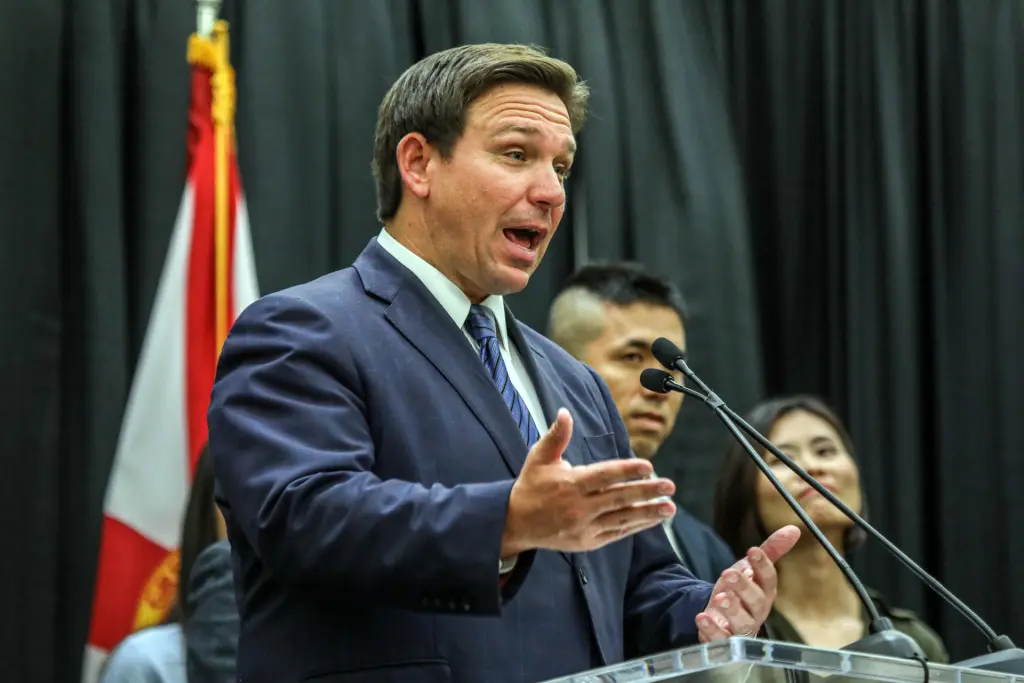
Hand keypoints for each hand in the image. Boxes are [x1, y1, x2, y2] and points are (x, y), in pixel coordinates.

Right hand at [501, 408, 676, 554]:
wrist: (516, 524)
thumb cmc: (531, 486)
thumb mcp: (539, 458)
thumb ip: (556, 436)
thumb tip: (564, 412)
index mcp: (570, 484)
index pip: (603, 476)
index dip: (626, 471)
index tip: (648, 466)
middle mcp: (579, 507)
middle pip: (618, 498)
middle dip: (646, 492)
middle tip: (669, 485)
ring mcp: (585, 526)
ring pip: (622, 518)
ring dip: (648, 513)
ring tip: (669, 507)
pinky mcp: (588, 541)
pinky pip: (617, 532)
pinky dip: (636, 526)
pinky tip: (652, 519)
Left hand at [695, 525, 800, 642]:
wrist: (721, 618)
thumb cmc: (740, 592)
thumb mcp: (750, 568)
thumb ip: (770, 550)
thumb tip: (793, 529)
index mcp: (764, 592)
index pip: (769, 579)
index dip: (763, 566)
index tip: (752, 551)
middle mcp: (756, 612)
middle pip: (756, 601)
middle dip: (744, 587)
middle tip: (728, 574)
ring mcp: (741, 628)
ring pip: (742, 622)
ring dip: (731, 610)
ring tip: (720, 598)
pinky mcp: (723, 641)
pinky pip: (720, 638)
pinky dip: (711, 629)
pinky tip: (702, 618)